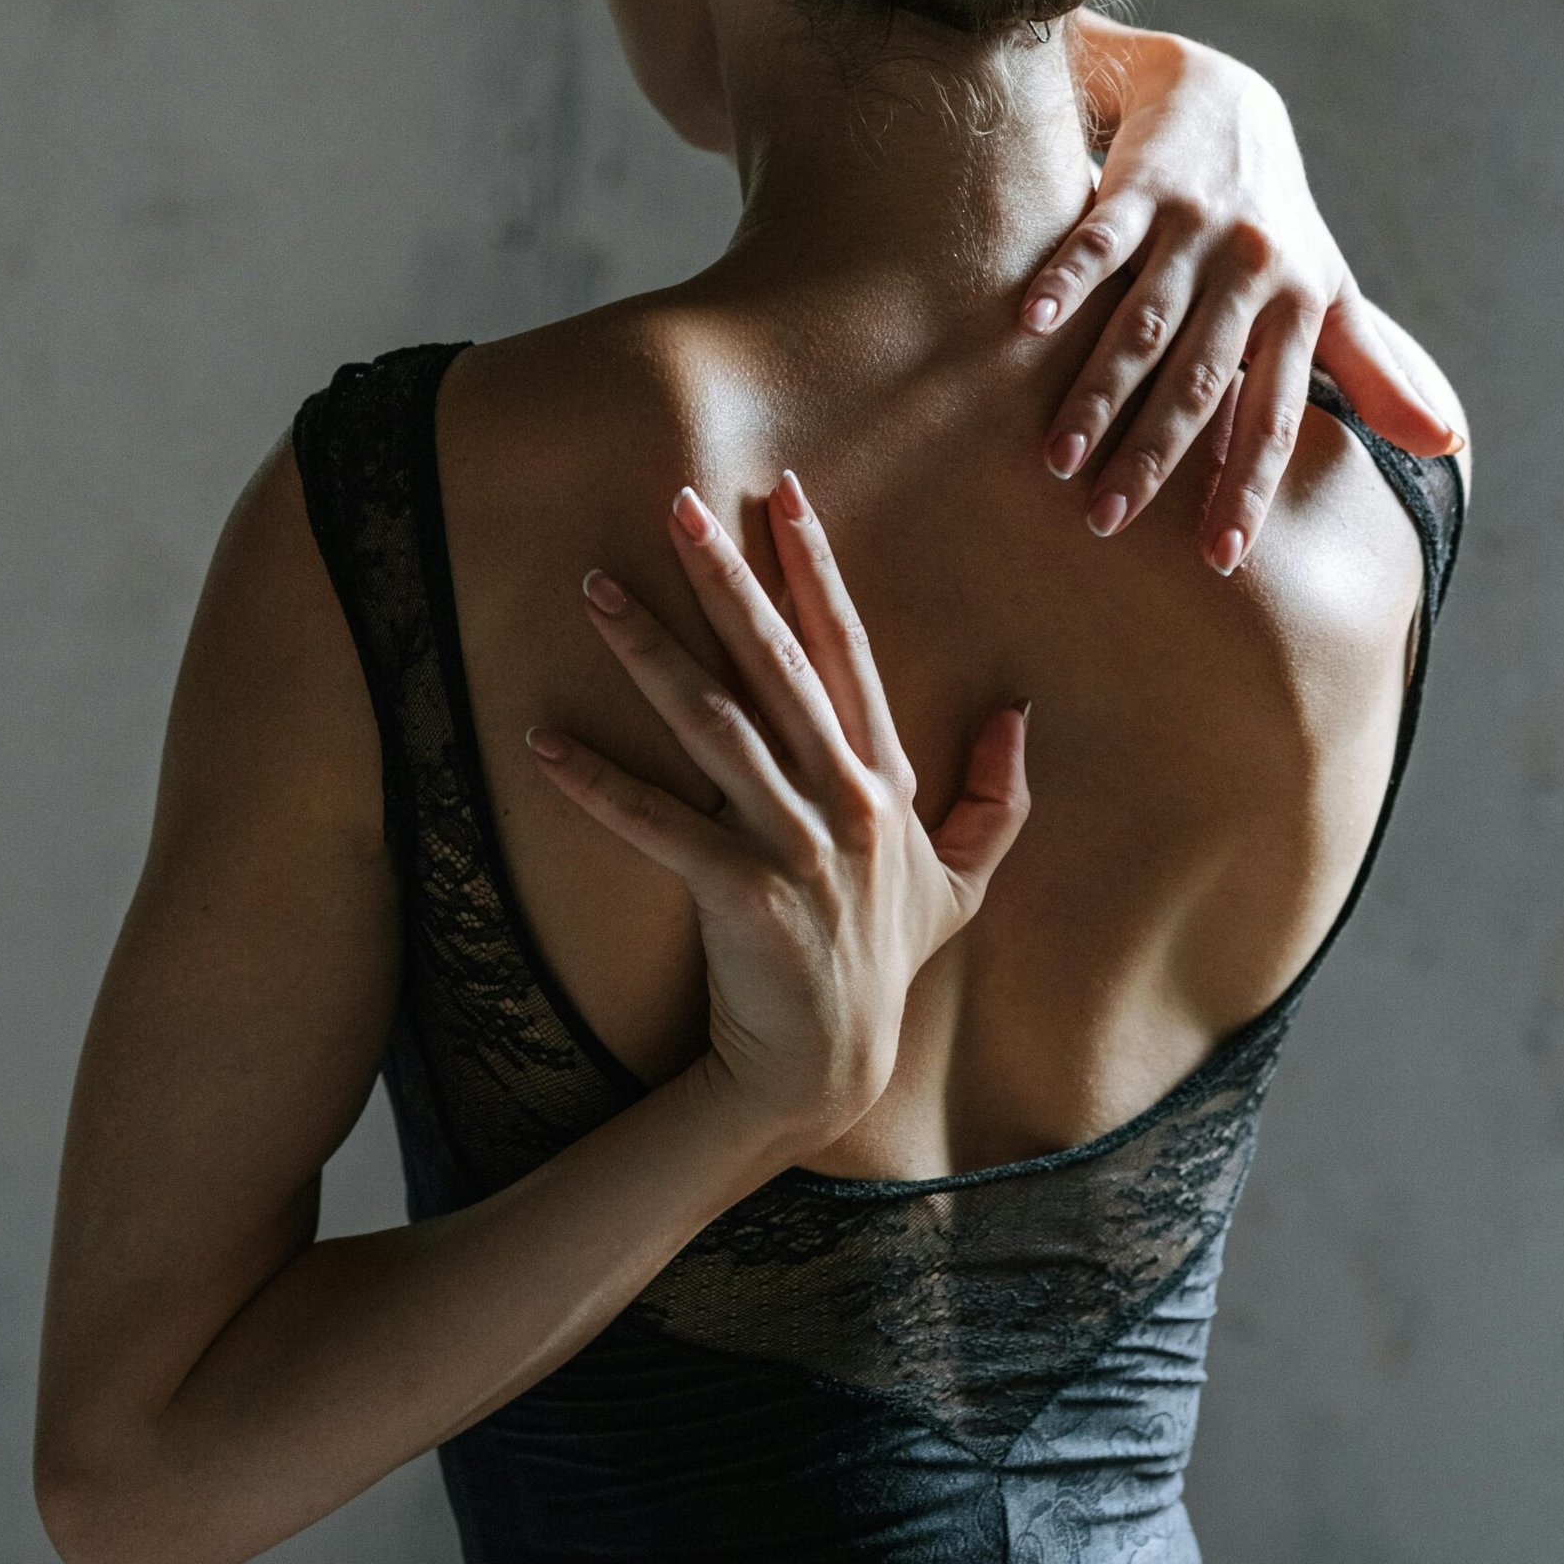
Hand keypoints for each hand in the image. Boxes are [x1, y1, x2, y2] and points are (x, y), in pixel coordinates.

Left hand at [524, 474, 1030, 1154]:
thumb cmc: (883, 963)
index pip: (845, 649)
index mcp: (882, 779)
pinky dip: (597, 781)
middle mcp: (844, 799)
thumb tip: (1018, 716)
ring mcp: (795, 846)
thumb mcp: (962, 883)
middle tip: (675, 504)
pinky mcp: (741, 895)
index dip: (815, 567)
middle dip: (726, 576)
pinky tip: (545, 738)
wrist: (830, 1069)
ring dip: (649, 651)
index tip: (785, 494)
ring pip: (713, 724)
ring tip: (594, 591)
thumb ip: (994, 801)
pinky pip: (657, 825)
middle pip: (775, 664)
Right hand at [1020, 24, 1464, 574]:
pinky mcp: (1141, 188)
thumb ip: (1374, 372)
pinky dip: (1065, 280)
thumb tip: (1451, 444)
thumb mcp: (1330, 289)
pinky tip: (1028, 325)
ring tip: (1058, 458)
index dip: (1247, 486)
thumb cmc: (1276, 219)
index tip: (1219, 558)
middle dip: (1154, 455)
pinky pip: (1100, 240)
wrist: (1224, 96)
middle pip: (1200, 380)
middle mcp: (1252, 270)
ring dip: (1099, 392)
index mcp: (1298, 306)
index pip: (1273, 414)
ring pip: (1144, 323)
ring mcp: (1195, 227)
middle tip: (1105, 523)